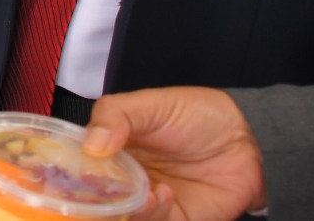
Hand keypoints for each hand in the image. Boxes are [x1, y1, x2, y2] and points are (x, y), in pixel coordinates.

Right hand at [85, 87, 265, 220]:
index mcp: (111, 147)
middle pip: (94, 195)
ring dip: (123, 209)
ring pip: (119, 214)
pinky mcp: (175, 218)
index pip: (79, 163)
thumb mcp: (150, 103)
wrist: (249, 138)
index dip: (69, 169)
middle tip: (95, 191)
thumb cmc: (198, 114)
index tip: (64, 169)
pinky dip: (151, 214)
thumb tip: (90, 145)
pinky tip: (162, 194)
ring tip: (140, 192)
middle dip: (91, 198)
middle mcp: (125, 176)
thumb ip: (114, 115)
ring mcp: (147, 198)